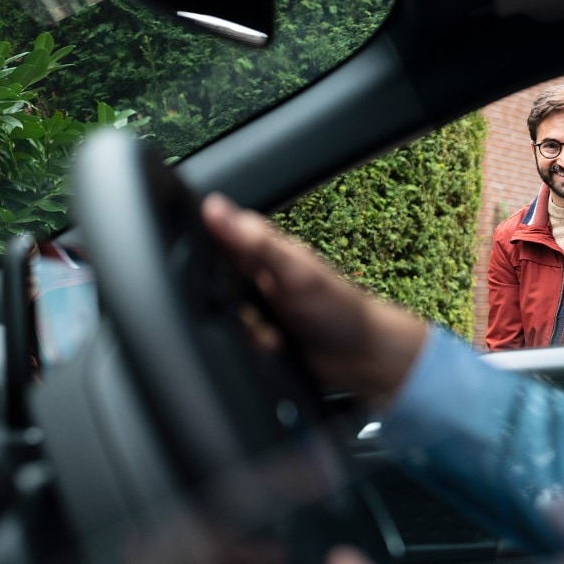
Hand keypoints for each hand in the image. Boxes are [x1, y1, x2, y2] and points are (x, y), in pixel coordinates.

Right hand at [200, 193, 427, 410]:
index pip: (215, 237)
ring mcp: (254, 306)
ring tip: (273, 337)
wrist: (360, 356)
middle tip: (255, 316)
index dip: (202, 256)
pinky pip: (232, 340)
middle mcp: (254, 276)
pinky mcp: (256, 333)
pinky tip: (274, 348)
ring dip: (245, 331)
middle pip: (209, 284)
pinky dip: (251, 347)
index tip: (222, 281)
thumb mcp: (294, 271)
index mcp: (262, 250)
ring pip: (218, 315)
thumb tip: (214, 207)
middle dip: (223, 306)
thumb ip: (255, 242)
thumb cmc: (337, 307)